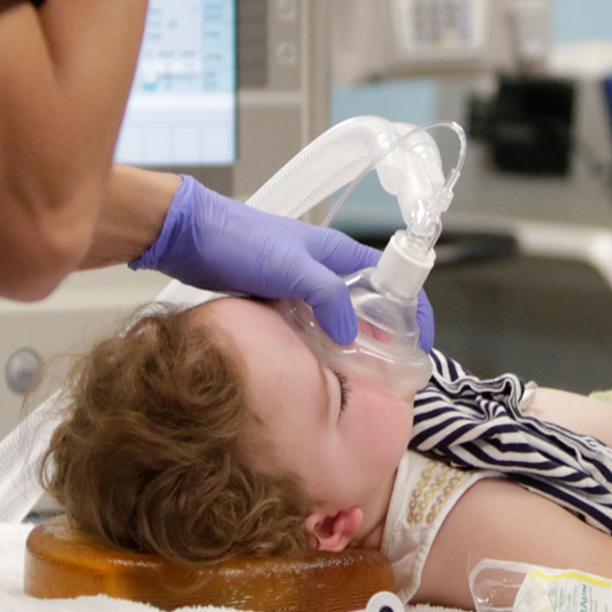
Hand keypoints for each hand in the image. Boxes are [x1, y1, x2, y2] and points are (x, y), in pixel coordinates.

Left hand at [131, 176, 434, 347]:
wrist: (189, 236)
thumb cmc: (240, 242)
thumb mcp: (291, 269)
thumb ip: (327, 298)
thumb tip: (350, 337)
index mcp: (338, 253)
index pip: (392, 279)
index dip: (414, 309)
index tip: (422, 341)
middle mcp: (326, 268)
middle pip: (370, 303)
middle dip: (386, 332)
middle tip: (393, 368)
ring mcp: (302, 284)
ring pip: (341, 317)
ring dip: (354, 341)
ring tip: (363, 375)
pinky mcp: (280, 299)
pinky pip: (314, 325)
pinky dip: (324, 344)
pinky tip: (322, 366)